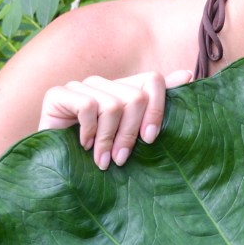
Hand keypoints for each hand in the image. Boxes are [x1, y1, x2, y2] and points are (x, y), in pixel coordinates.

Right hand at [38, 69, 193, 169]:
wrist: (54, 169)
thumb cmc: (97, 157)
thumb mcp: (130, 137)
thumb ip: (154, 109)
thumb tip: (189, 75)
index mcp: (122, 90)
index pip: (153, 80)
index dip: (157, 108)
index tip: (151, 139)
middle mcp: (103, 83)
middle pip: (135, 97)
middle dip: (130, 134)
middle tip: (121, 159)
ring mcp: (80, 86)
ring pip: (112, 104)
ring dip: (108, 139)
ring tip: (102, 160)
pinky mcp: (57, 94)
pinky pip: (87, 106)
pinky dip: (88, 131)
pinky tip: (82, 145)